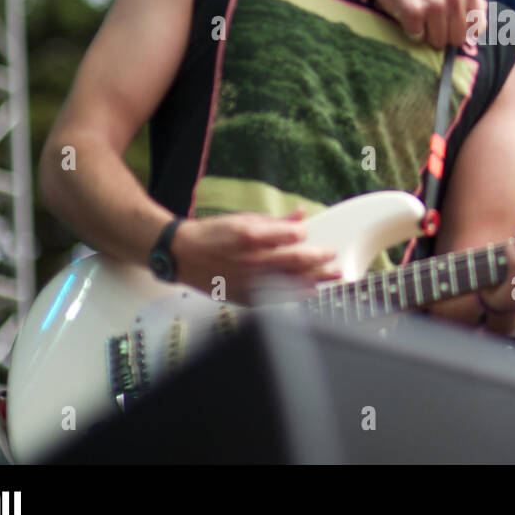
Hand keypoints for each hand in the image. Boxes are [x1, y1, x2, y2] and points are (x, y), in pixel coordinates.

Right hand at [170, 207, 340, 303]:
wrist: (182, 254)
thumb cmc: (212, 234)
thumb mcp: (243, 219)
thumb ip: (275, 221)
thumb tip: (301, 214)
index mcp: (251, 237)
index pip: (291, 236)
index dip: (304, 234)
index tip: (307, 233)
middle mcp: (252, 261)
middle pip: (296, 262)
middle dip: (319, 260)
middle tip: (333, 257)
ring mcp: (249, 282)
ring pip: (290, 284)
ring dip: (314, 281)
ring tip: (331, 278)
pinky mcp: (245, 297)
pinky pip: (275, 299)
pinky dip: (294, 296)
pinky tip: (308, 293)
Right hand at [364, 0, 486, 48]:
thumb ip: (470, 2)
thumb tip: (484, 28)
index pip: (474, 28)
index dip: (458, 29)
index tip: (445, 20)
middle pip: (457, 39)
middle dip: (442, 34)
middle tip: (428, 17)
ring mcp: (434, 4)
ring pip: (438, 42)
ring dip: (425, 33)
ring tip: (417, 13)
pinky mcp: (414, 12)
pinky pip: (417, 38)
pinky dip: (409, 31)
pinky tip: (404, 12)